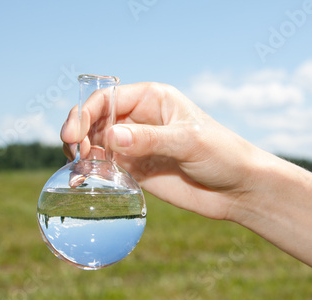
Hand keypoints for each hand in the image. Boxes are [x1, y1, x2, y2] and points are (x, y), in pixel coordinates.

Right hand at [61, 82, 266, 220]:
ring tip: (79, 169)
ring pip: (97, 144)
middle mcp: (140, 120)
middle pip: (96, 120)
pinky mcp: (137, 170)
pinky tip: (84, 181)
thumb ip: (150, 138)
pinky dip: (92, 172)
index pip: (107, 99)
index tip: (74, 135)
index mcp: (152, 99)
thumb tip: (110, 136)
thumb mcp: (188, 142)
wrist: (237, 189)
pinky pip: (107, 167)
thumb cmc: (222, 154)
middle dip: (79, 133)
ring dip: (82, 154)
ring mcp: (137, 146)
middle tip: (75, 152)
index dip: (85, 113)